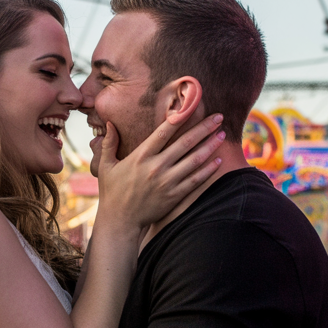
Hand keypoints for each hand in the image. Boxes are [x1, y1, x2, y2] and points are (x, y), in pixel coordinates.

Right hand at [95, 113, 224, 230]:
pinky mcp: (174, 196)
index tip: (193, 106)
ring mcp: (166, 182)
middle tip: (218, 117)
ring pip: (194, 160)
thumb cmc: (112, 192)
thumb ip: (108, 144)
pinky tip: (218, 161)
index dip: (180, 118)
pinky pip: (195, 180)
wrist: (120, 221)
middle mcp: (156, 167)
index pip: (163, 132)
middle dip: (204, 128)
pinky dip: (208, 170)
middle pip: (185, 143)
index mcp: (140, 156)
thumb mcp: (105, 166)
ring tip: (222, 135)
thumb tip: (109, 124)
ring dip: (210, 146)